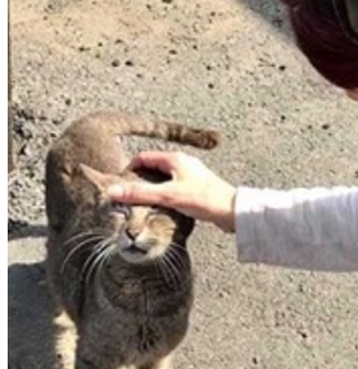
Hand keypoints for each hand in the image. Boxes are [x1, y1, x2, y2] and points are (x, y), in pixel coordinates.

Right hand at [107, 151, 236, 232]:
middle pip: (152, 168)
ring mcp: (190, 175)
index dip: (129, 170)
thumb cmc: (205, 199)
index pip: (142, 157)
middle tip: (130, 196)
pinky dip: (164, 195)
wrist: (234, 211)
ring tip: (144, 203)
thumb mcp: (168, 195)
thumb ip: (140, 193)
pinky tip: (163, 207)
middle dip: (139, 180)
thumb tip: (112, 190)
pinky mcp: (196, 187)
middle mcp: (183, 163)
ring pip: (162, 179)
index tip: (121, 186)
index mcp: (175, 158)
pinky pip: (173, 188)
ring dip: (152, 189)